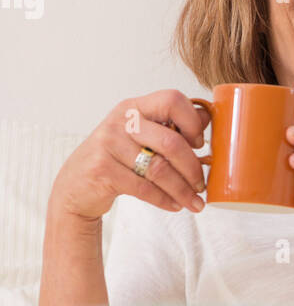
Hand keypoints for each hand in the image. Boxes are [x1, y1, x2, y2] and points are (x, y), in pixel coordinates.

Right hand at [49, 90, 211, 221]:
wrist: (75, 185)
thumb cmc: (116, 158)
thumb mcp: (139, 136)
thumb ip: (169, 126)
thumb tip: (206, 116)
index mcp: (134, 106)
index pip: (172, 99)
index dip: (192, 122)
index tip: (200, 143)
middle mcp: (121, 121)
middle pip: (171, 142)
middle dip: (193, 168)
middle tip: (202, 184)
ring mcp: (109, 144)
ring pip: (159, 170)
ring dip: (182, 190)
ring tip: (195, 202)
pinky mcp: (103, 171)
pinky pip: (144, 188)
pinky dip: (165, 199)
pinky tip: (175, 205)